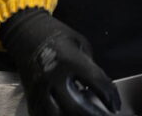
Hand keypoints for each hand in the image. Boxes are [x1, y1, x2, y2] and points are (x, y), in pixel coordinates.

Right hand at [0, 9, 120, 115]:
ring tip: (84, 115)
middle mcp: (53, 77)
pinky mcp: (30, 96)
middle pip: (76, 108)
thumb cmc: (57, 36)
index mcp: (70, 61)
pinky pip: (42, 114)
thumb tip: (98, 86)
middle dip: (93, 115)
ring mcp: (40, 89)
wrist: (27, 34)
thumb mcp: (80, 44)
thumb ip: (90, 65)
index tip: (115, 106)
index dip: (110, 97)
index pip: (96, 83)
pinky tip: (66, 115)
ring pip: (57, 115)